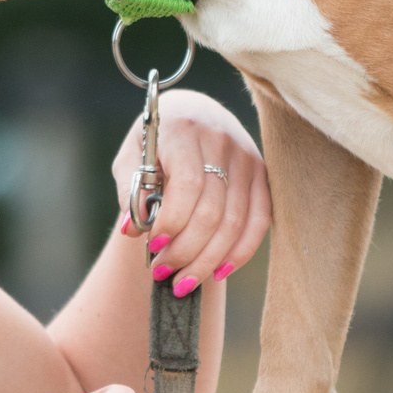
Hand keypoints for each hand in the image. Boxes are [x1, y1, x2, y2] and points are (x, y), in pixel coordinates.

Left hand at [113, 89, 268, 295]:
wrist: (192, 111)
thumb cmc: (154, 139)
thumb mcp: (131, 155)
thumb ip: (131, 189)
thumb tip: (132, 230)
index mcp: (183, 130)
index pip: (186, 185)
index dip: (171, 221)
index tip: (152, 245)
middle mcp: (220, 140)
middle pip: (212, 210)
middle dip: (186, 250)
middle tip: (162, 273)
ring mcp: (246, 157)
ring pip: (235, 221)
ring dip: (208, 259)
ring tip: (183, 281)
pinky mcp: (262, 173)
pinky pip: (260, 220)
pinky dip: (240, 251)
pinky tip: (218, 272)